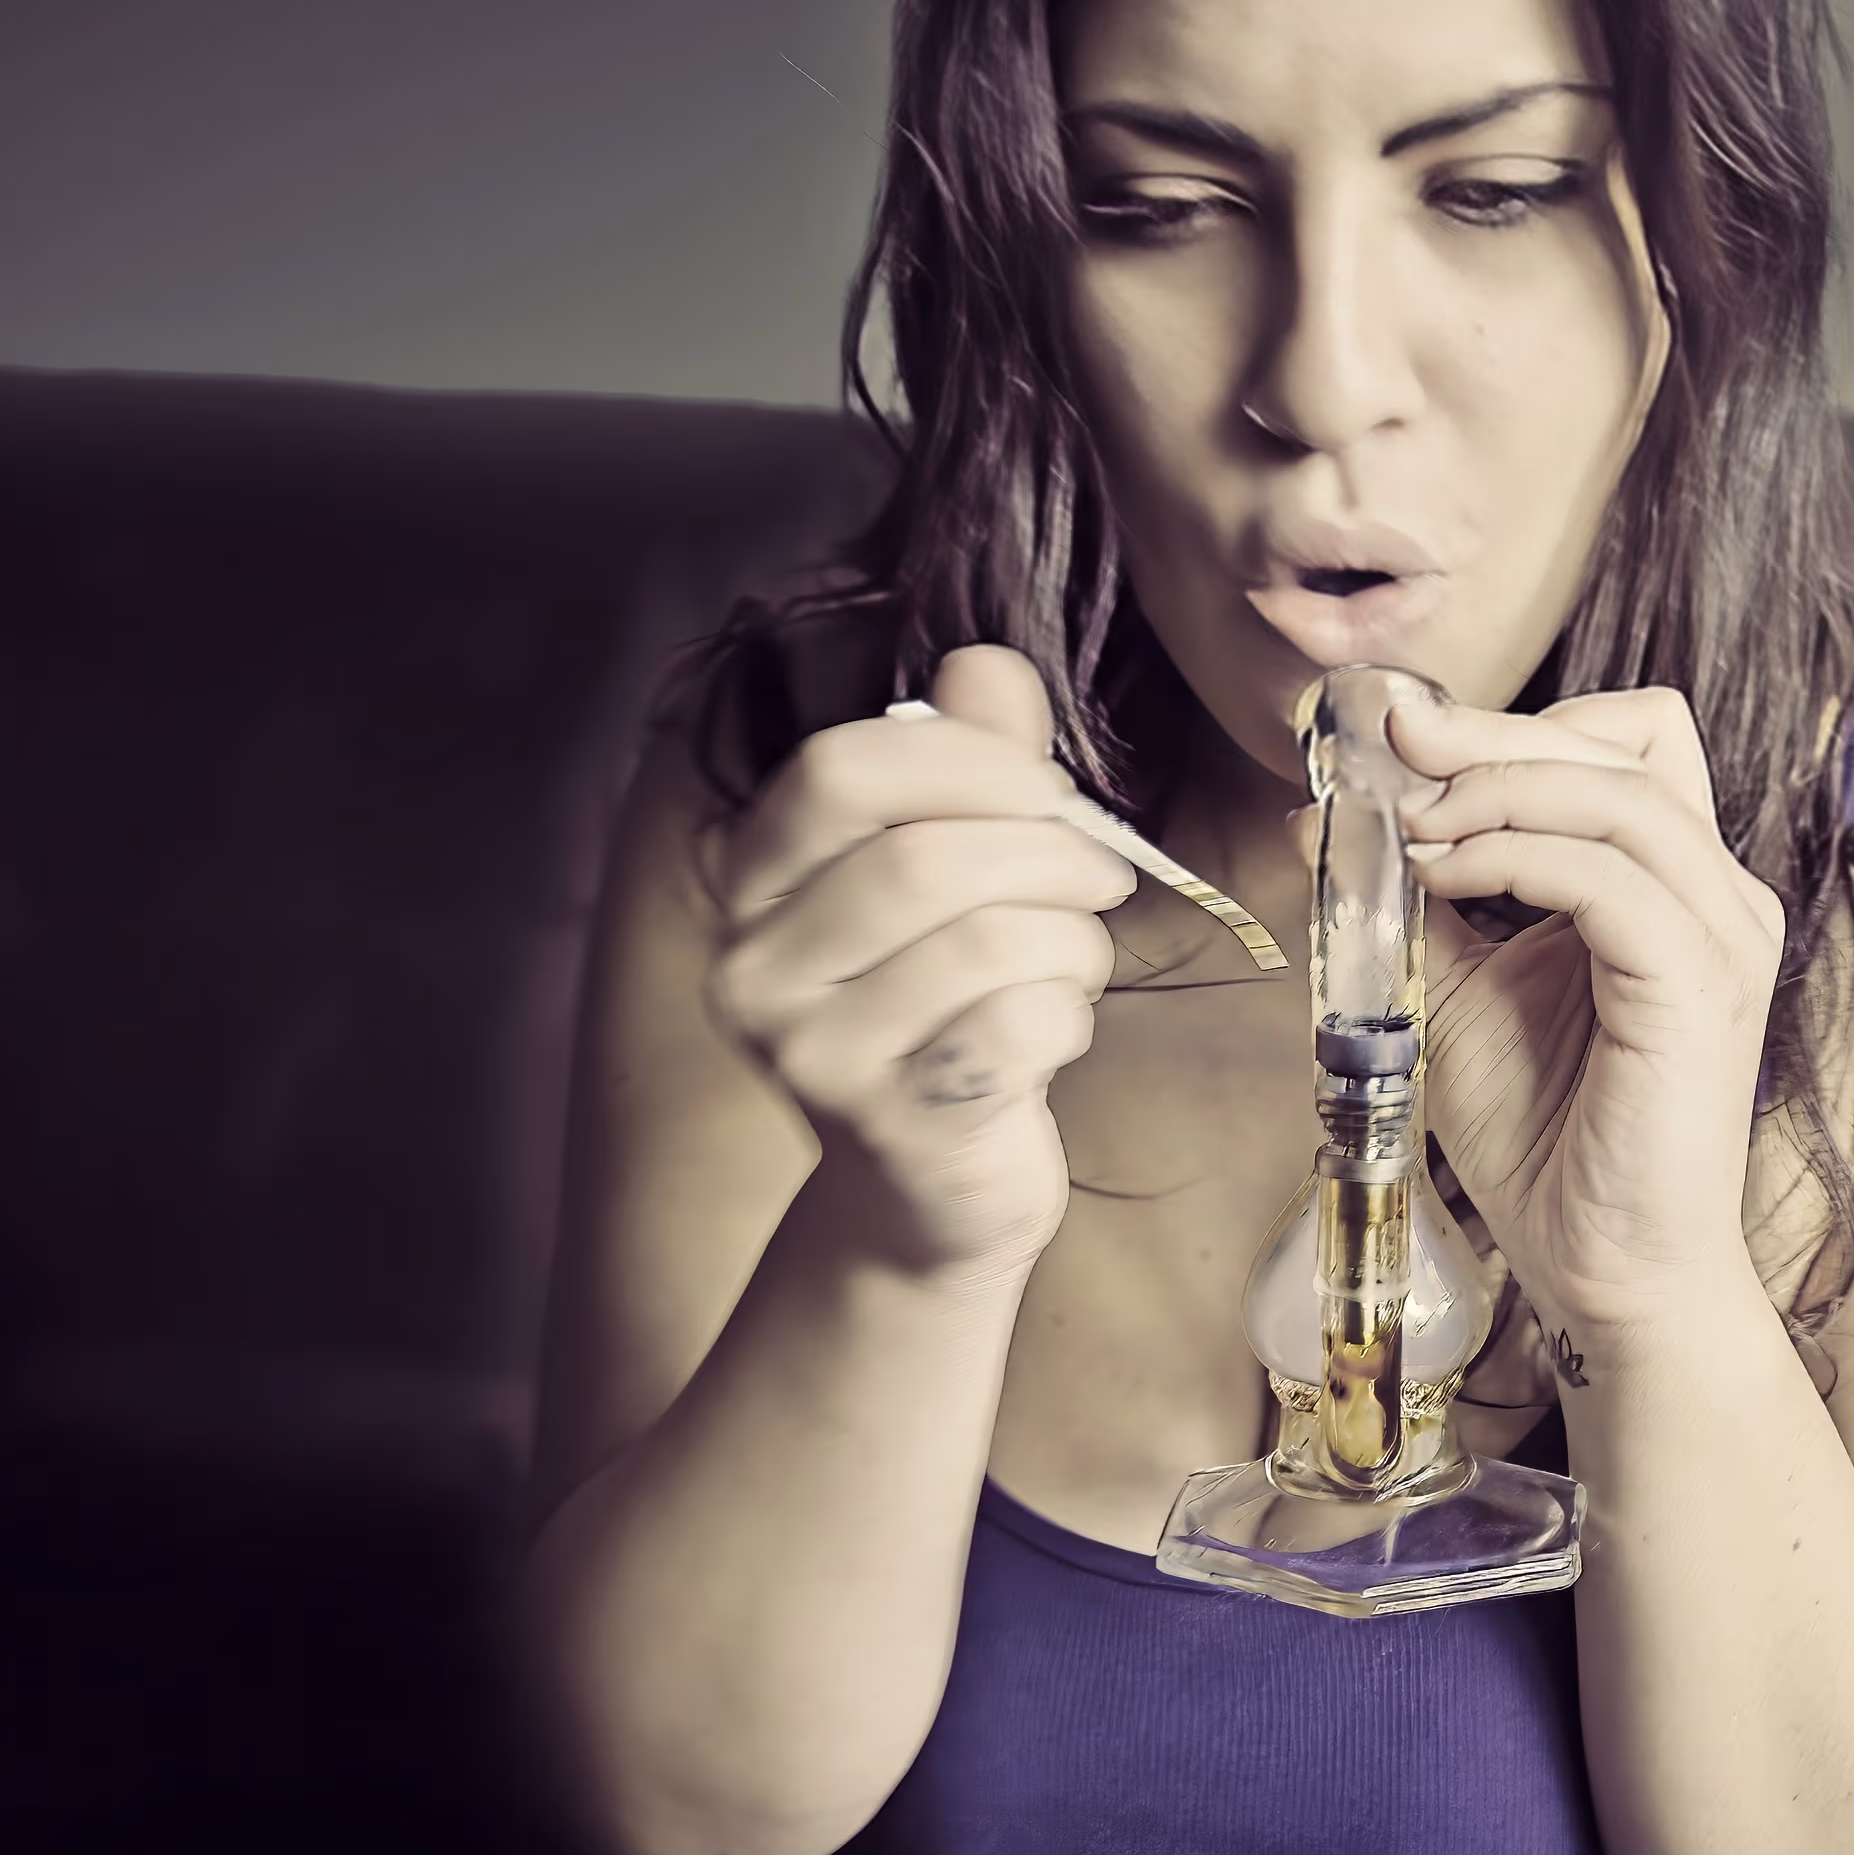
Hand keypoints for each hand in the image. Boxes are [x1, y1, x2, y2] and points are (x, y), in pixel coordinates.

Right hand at [705, 643, 1137, 1280]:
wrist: (927, 1192)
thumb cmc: (946, 1009)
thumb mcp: (954, 872)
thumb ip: (966, 763)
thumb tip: (983, 662)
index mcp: (754, 882)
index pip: (837, 771)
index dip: (963, 759)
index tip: (1043, 788)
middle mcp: (756, 969)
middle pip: (920, 859)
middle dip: (1045, 851)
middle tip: (1099, 875)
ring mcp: (813, 1058)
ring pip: (984, 942)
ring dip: (1071, 939)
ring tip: (1075, 958)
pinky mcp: (892, 1127)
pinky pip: (1017, 1027)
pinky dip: (1068, 1013)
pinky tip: (1055, 1031)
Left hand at [1373, 683, 1784, 1367]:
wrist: (1603, 1270)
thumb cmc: (1547, 1144)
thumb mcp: (1453, 992)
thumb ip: (1409, 900)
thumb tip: (1318, 819)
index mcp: (1671, 884)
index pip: (1625, 742)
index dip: (1516, 721)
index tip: (1399, 737)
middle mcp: (1714, 894)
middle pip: (1623, 743)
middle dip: (1491, 732)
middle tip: (1390, 748)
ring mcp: (1720, 935)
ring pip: (1618, 795)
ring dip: (1496, 790)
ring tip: (1409, 830)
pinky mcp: (1697, 986)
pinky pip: (1610, 879)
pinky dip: (1515, 856)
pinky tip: (1444, 876)